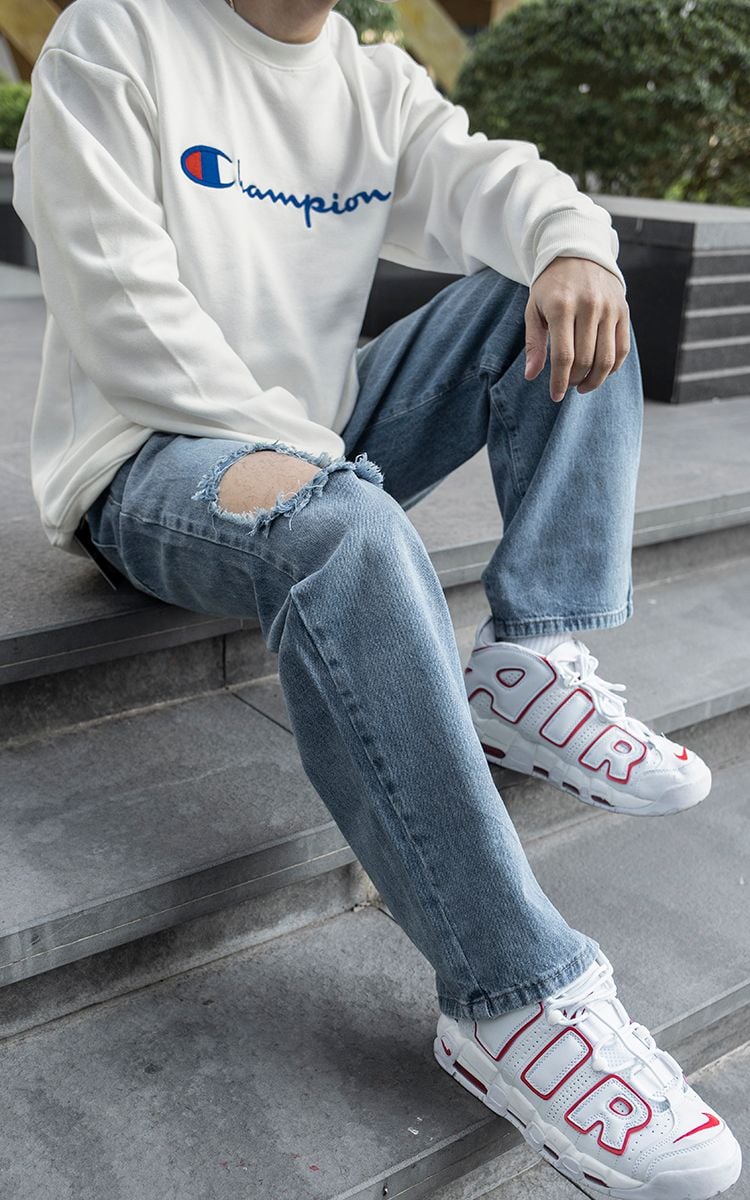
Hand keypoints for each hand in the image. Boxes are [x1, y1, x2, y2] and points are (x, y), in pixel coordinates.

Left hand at [524, 256, 630, 402]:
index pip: (563, 356)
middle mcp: (588, 306)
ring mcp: (609, 308)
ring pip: (607, 358)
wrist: (579, 253)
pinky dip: (612, 367)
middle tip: (567, 386)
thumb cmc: (551, 286)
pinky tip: (600, 372)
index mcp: (562, 307)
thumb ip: (534, 343)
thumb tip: (531, 375)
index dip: (559, 382)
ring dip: (594, 380)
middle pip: (585, 360)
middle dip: (574, 381)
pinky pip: (622, 349)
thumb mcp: (534, 309)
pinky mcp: (624, 310)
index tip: (555, 396)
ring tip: (582, 384)